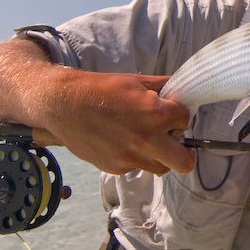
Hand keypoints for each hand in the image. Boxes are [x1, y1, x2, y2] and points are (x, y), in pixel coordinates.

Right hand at [44, 72, 193, 174]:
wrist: (63, 105)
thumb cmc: (99, 89)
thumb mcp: (135, 81)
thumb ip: (162, 88)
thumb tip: (183, 91)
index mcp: (155, 113)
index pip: (186, 120)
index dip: (180, 116)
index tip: (173, 115)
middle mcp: (146, 139)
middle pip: (184, 162)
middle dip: (186, 153)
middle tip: (179, 144)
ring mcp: (131, 157)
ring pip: (161, 167)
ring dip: (160, 156)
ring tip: (147, 141)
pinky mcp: (116, 167)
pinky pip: (136, 167)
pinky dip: (135, 157)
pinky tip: (121, 141)